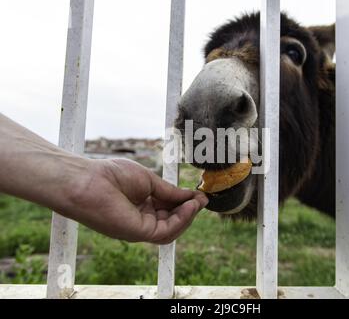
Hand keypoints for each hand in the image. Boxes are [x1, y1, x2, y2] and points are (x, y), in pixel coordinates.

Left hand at [63, 159, 207, 243]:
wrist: (87, 181)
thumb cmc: (111, 175)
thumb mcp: (148, 180)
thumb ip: (169, 191)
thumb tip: (190, 196)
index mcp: (141, 205)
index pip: (168, 209)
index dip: (184, 202)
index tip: (199, 194)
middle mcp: (141, 219)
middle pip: (172, 220)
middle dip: (189, 210)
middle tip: (201, 199)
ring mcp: (139, 228)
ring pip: (171, 229)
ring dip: (187, 217)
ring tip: (196, 202)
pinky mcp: (138, 233)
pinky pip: (166, 232)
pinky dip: (180, 220)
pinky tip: (188, 207)